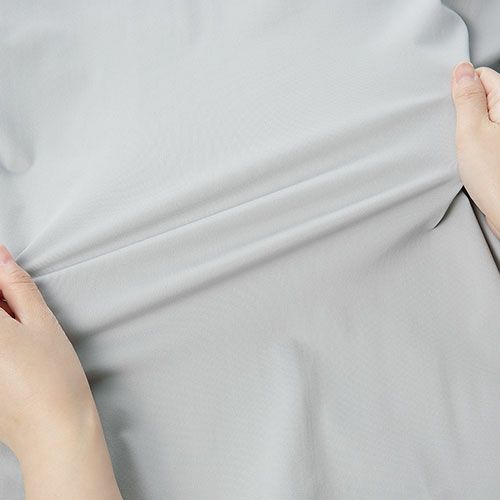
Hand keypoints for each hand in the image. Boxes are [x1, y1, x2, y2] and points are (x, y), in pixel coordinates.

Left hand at [0, 244, 121, 498]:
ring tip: (18, 329)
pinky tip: (12, 348)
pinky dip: (0, 341)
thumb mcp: (42, 324)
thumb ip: (17, 288)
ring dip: (1, 320)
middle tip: (18, 310)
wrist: (53, 431)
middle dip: (1, 302)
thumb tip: (2, 261)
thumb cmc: (54, 381)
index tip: (6, 271)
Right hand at [451, 61, 499, 238]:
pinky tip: (471, 158)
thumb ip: (467, 98)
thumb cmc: (495, 177)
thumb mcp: (471, 131)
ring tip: (466, 149)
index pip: (482, 75)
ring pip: (481, 118)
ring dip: (468, 129)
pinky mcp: (499, 150)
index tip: (453, 108)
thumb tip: (462, 70)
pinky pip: (484, 135)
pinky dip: (474, 143)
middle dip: (464, 111)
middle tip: (459, 133)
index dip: (462, 90)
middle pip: (482, 96)